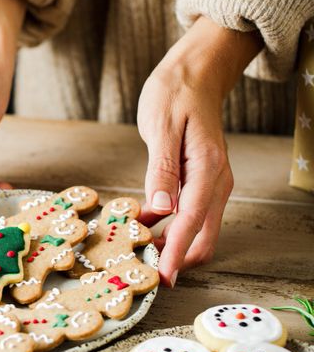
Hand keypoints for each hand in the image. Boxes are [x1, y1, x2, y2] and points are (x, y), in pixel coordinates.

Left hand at [137, 17, 261, 285]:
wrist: (195, 73)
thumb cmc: (175, 94)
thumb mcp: (161, 128)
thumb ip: (161, 170)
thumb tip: (162, 210)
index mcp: (208, 169)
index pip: (192, 222)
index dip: (176, 253)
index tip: (162, 278)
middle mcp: (216, 182)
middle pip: (202, 237)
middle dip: (176, 258)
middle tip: (142, 271)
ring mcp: (210, 184)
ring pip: (196, 230)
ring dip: (171, 245)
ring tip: (136, 251)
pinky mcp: (199, 182)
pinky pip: (188, 216)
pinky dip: (169, 228)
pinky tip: (141, 227)